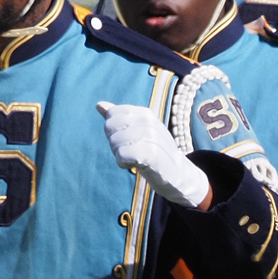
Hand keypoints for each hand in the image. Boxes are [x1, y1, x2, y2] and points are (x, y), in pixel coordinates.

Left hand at [99, 102, 213, 208]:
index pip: (112, 115)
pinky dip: (124, 164)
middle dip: (115, 143)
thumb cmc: (155, 151)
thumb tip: (99, 105)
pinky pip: (121, 156)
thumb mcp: (138, 130)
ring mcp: (150, 137)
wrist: (178, 173)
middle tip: (132, 151)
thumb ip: (118, 118)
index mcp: (144, 113)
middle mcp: (148, 121)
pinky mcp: (150, 154)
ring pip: (114, 142)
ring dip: (120, 155)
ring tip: (136, 158)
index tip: (129, 139)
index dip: (114, 131)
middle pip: (110, 128)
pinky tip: (136, 165)